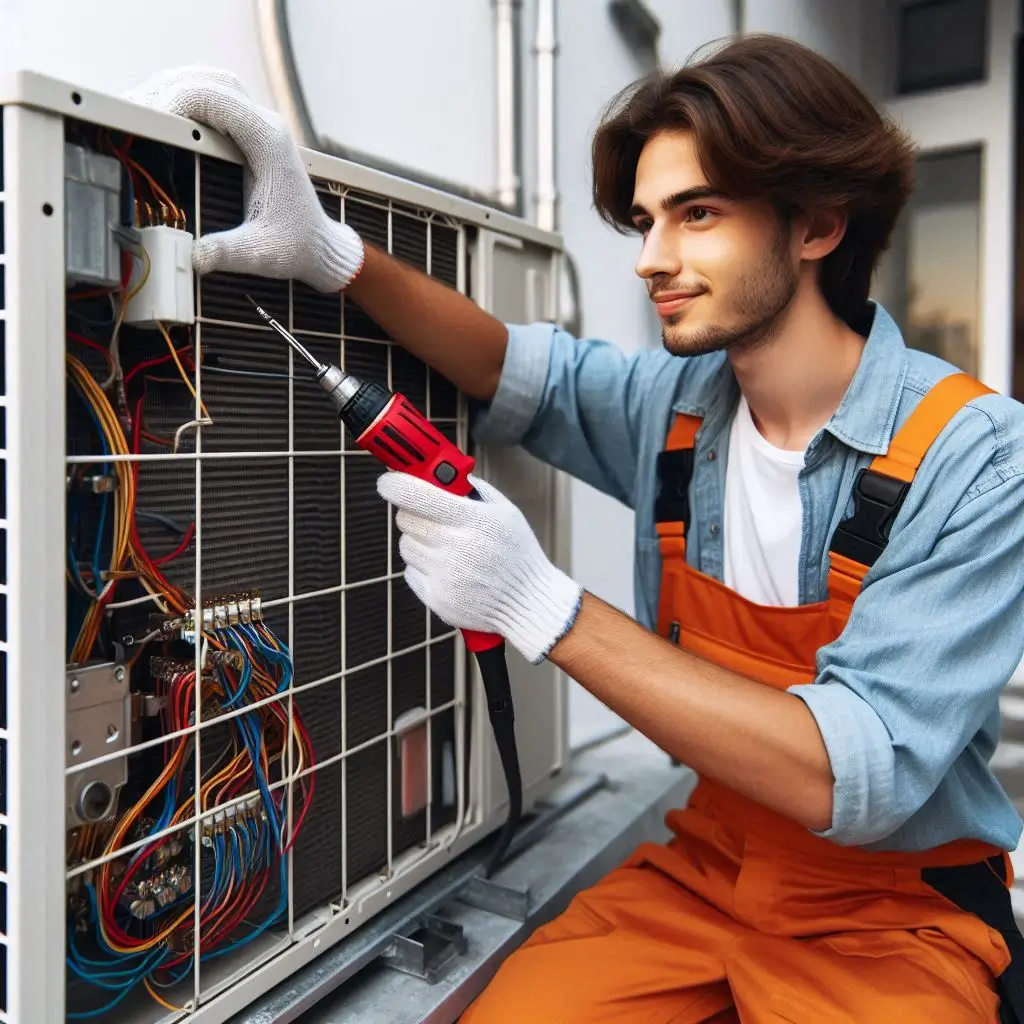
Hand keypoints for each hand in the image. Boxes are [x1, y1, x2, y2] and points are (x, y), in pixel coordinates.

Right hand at [123, 66, 363, 291]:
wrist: (321, 246)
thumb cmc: (298, 246)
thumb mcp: (262, 253)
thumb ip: (227, 252)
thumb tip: (193, 257)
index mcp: (268, 141)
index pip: (214, 97)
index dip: (173, 102)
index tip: (145, 126)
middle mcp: (264, 124)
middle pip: (208, 80)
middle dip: (165, 91)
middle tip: (131, 117)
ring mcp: (258, 125)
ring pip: (210, 83)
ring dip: (172, 90)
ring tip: (139, 112)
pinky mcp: (250, 134)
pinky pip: (213, 101)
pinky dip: (184, 102)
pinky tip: (161, 119)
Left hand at [377, 472, 582, 664]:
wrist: (526, 602)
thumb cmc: (517, 554)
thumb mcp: (505, 511)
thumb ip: (471, 489)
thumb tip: (439, 473)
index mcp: (471, 520)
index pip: (415, 494)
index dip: (395, 484)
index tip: (389, 481)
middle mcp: (453, 547)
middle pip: (405, 519)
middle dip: (413, 512)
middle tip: (431, 516)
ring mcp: (442, 576)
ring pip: (406, 545)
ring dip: (419, 542)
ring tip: (447, 548)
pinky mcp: (434, 598)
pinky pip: (410, 572)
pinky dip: (423, 568)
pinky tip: (448, 570)